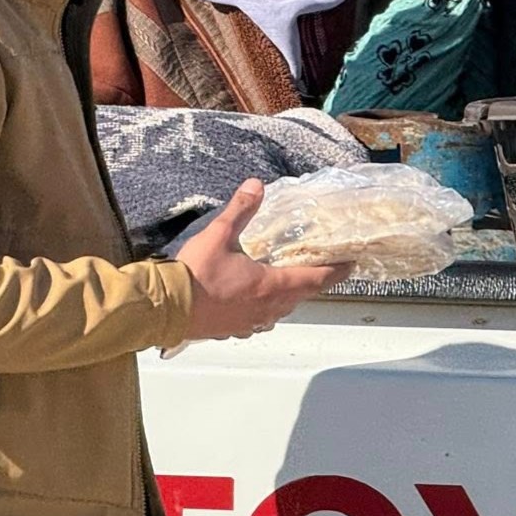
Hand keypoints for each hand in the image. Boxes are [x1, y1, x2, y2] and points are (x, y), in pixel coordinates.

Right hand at [175, 180, 350, 341]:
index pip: (314, 279)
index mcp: (270, 285)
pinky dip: (263, 311)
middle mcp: (265, 307)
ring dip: (288, 299)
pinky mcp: (232, 330)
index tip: (349, 266)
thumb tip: (256, 185)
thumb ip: (240, 210)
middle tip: (321, 271)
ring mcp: (250, 322)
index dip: (335, 272)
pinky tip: (253, 304)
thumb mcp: (218, 235)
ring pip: (279, 311)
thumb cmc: (195, 275)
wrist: (165, 309)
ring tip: (288, 285)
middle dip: (312, 283)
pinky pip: (258, 321)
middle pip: (299, 297)